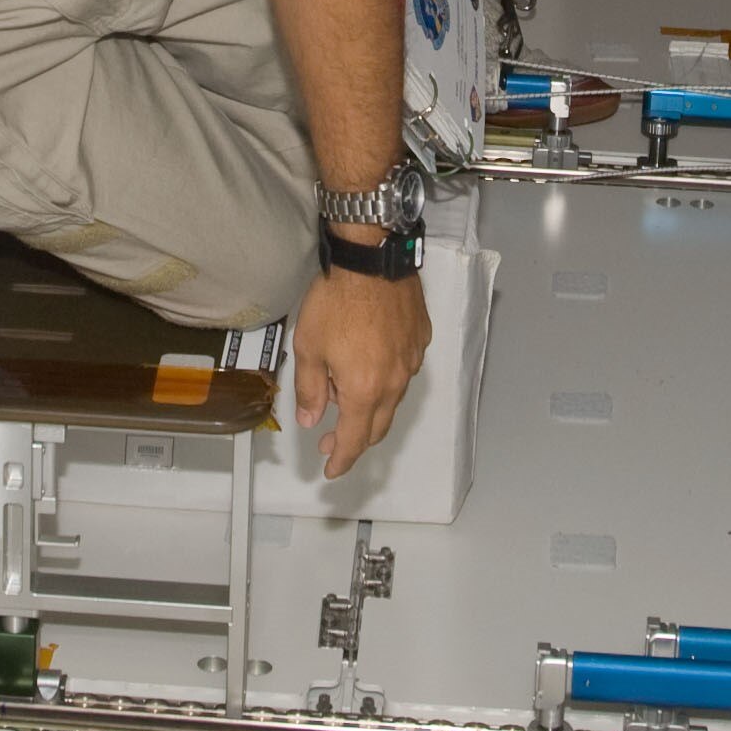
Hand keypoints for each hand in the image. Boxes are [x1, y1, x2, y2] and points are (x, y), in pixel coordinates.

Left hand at [291, 262, 431, 477]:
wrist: (372, 259)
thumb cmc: (335, 302)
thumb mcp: (309, 347)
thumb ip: (310, 389)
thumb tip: (311, 420)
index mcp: (364, 390)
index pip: (354, 440)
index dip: (341, 460)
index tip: (331, 470)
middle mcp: (394, 382)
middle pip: (377, 426)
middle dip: (354, 440)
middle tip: (331, 441)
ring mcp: (411, 361)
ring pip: (392, 399)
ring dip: (368, 407)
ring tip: (342, 391)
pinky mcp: (420, 340)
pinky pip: (402, 371)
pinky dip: (384, 378)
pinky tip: (368, 362)